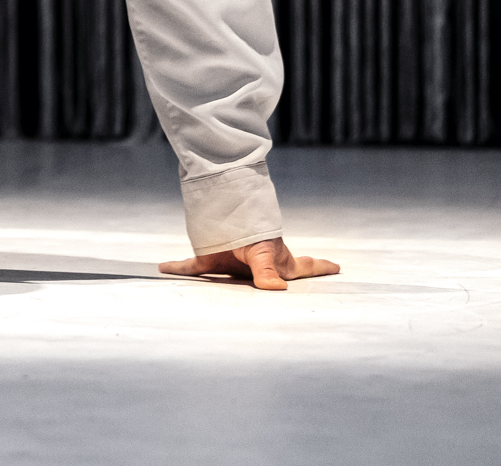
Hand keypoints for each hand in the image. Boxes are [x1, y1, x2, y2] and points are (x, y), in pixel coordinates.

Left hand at [159, 237, 339, 289]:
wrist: (223, 208)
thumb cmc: (249, 233)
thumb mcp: (261, 253)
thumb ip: (267, 272)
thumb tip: (277, 291)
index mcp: (277, 262)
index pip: (304, 268)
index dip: (320, 268)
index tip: (337, 265)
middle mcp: (256, 264)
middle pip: (269, 275)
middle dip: (276, 281)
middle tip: (285, 285)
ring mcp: (233, 261)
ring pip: (230, 276)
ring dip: (224, 282)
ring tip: (225, 290)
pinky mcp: (208, 257)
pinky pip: (191, 266)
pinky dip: (177, 267)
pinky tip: (162, 268)